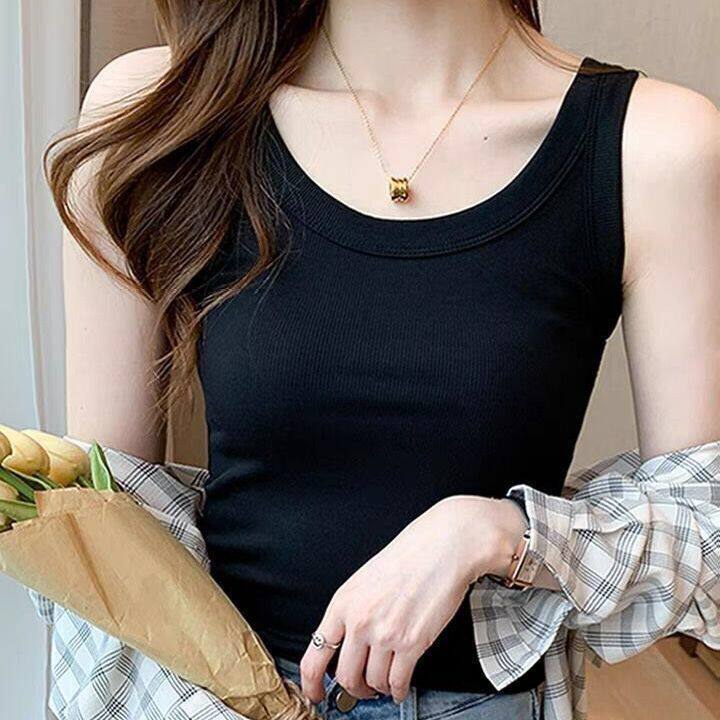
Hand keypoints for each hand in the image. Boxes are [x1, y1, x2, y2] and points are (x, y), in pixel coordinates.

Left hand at [299, 495, 526, 703]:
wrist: (442, 547)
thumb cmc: (408, 557)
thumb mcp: (365, 581)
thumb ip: (351, 612)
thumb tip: (344, 644)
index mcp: (343, 603)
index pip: (314, 657)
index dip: (311, 684)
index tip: (315, 694)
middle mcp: (360, 621)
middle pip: (345, 677)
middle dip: (354, 689)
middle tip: (362, 689)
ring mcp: (385, 634)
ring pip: (373, 683)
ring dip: (379, 688)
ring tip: (385, 682)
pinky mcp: (412, 643)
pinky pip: (398, 682)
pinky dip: (398, 691)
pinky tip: (400, 687)